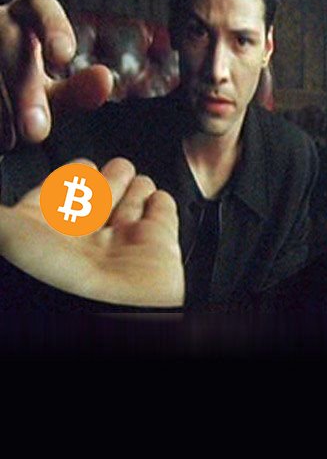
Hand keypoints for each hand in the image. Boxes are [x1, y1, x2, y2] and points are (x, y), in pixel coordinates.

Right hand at [0, 0, 112, 150]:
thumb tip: (104, 78)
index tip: (63, 57)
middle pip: (7, 41)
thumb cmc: (19, 96)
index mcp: (25, 17)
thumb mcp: (50, 95)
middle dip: (23, 88)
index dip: (53, 27)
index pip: (40, 6)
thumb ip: (78, 90)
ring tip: (10, 140)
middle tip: (37, 131)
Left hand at [0, 157, 183, 307]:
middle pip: (94, 200)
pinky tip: (155, 195)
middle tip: (107, 166)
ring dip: (131, 187)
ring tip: (130, 173)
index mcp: (41, 236)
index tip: (75, 167)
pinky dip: (160, 202)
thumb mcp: (6, 231)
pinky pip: (161, 214)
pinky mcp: (158, 244)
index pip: (54, 201)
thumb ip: (1, 212)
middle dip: (101, 180)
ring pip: (127, 205)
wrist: (102, 309)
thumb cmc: (46, 277)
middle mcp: (81, 241)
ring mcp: (121, 243)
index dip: (64, 182)